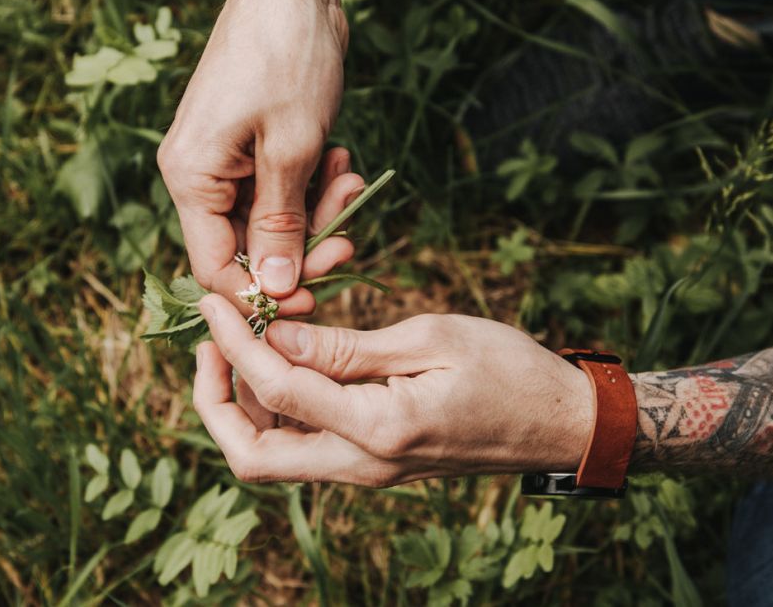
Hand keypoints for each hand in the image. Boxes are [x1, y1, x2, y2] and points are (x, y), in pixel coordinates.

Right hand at [157, 0, 366, 316]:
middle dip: (302, 246)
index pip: (215, 268)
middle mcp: (196, 173)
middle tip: (349, 237)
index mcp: (190, 178)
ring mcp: (222, 157)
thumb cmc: (285, 57)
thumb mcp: (292, 150)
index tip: (316, 296)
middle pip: (246, 247)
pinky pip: (278, 186)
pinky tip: (340, 155)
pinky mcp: (248, 143)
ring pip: (270, 217)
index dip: (263, 293)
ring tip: (347, 175)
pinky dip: (311, 181)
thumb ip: (282, 225)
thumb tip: (275, 292)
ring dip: (315, 209)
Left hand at [191, 295, 597, 486]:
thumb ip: (346, 346)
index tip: (212, 301)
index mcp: (378, 430)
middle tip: (211, 341)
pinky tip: (287, 355)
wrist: (561, 423)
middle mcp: (363, 465)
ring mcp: (366, 470)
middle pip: (252, 455)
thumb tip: (275, 337)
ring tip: (244, 336)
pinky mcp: (372, 462)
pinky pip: (304, 444)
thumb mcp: (429, 338)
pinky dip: (280, 405)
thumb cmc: (510, 370)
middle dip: (214, 400)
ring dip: (244, 401)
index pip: (277, 390)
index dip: (233, 344)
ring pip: (272, 454)